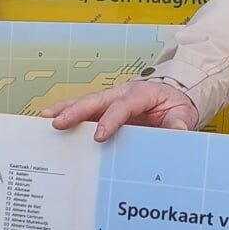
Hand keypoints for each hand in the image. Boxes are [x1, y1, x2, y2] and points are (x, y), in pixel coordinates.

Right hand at [43, 80, 199, 141]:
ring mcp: (111, 100)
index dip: (110, 120)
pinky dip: (68, 114)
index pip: (122, 106)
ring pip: (85, 102)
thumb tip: (178, 132)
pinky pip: (85, 111)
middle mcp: (121, 93)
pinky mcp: (105, 109)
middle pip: (95, 100)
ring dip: (65, 109)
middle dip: (76, 111)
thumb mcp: (183, 114)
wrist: (173, 97)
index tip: (99, 136)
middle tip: (58, 122)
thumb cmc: (175, 105)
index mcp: (141, 94)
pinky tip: (51, 120)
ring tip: (45, 118)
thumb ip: (179, 123)